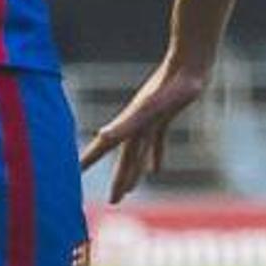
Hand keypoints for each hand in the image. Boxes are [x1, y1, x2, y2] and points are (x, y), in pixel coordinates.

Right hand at [79, 52, 209, 203]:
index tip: (75, 173)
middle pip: (125, 157)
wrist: (190, 63)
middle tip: (114, 201)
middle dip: (119, 178)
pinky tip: (156, 169)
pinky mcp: (165, 116)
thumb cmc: (172, 86)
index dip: (89, 159)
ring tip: (130, 189)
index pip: (104, 145)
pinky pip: (157, 141)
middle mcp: (136, 123)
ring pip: (139, 152)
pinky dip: (155, 155)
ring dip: (134, 170)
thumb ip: (126, 124)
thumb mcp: (150, 108)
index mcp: (129, 123)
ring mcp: (150, 119)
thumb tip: (102, 136)